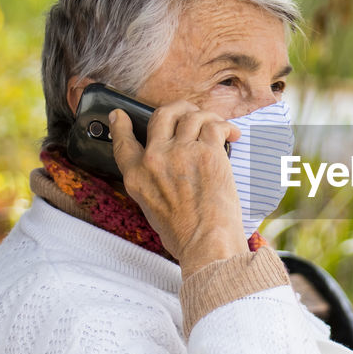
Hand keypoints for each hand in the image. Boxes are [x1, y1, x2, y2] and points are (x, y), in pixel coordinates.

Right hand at [109, 101, 246, 272]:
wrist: (207, 244)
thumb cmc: (184, 236)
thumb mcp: (151, 210)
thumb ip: (152, 185)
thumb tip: (165, 175)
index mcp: (136, 177)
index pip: (123, 143)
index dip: (121, 125)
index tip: (121, 116)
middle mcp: (154, 159)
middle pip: (162, 116)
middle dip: (178, 109)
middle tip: (190, 112)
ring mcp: (181, 152)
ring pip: (191, 116)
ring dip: (206, 116)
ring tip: (218, 125)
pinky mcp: (208, 152)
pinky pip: (215, 126)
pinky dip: (225, 126)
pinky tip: (231, 134)